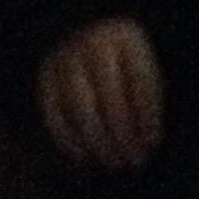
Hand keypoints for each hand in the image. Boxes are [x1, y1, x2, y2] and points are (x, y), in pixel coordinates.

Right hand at [36, 19, 163, 171]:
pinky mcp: (46, 75)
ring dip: (97, 138)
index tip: (152, 144)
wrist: (89, 42)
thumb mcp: (144, 73)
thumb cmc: (126, 69)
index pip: (140, 79)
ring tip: (113, 161)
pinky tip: (83, 156)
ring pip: (79, 102)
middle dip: (122, 130)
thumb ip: (147, 102)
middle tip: (133, 159)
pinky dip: (66, 136)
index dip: (147, 116)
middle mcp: (93, 41)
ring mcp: (66, 56)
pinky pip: (53, 110)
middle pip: (109, 90)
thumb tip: (147, 141)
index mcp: (127, 37)